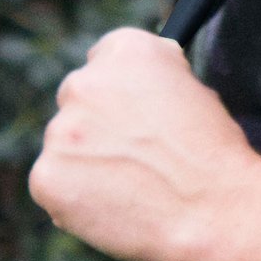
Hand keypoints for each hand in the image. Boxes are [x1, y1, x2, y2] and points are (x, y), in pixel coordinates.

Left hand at [28, 26, 260, 260]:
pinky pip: (54, 182)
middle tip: (137, 152)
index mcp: (127, 50)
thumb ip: (154, 79)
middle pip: (79, 96)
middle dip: (99, 121)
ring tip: (134, 184)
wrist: (213, 210)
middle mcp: (86, 81)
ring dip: (88, 159)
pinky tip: (116, 204)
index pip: (107, 58)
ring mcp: (60, 130)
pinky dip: (77, 196)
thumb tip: (132, 91)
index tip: (140, 112)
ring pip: (66, 142)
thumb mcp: (195, 89)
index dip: (126, 89)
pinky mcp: (46, 175)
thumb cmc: (213, 153)